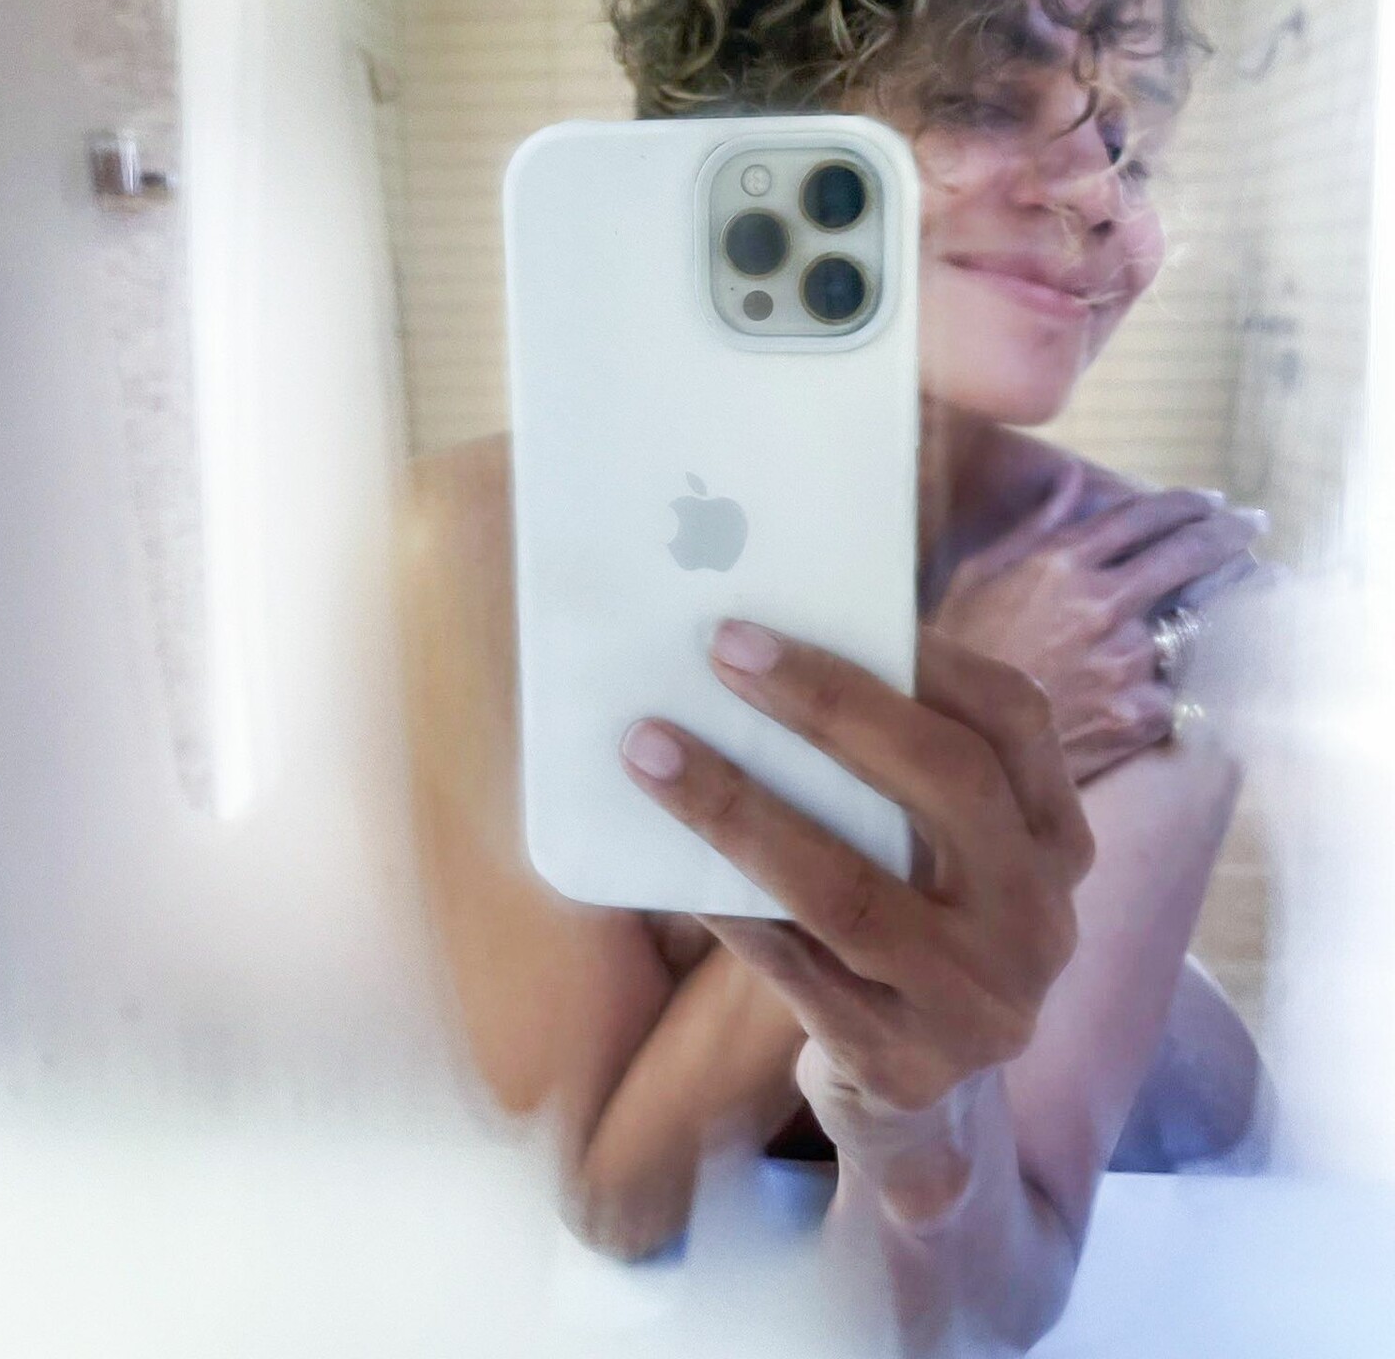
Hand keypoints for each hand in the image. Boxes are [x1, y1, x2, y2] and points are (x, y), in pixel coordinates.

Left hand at [618, 622, 1093, 1171]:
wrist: (924, 1108)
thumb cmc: (908, 923)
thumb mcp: (939, 853)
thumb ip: (893, 771)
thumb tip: (765, 652)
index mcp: (1057, 839)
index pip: (1018, 718)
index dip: (932, 654)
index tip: (833, 599)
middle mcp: (1040, 917)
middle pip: (947, 781)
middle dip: (829, 703)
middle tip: (724, 648)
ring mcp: (979, 1001)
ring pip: (849, 887)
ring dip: (737, 806)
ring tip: (651, 748)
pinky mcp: (904, 1065)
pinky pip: (793, 968)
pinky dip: (725, 901)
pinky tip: (663, 853)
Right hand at [933, 466, 1264, 783]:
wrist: (954, 742)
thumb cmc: (956, 654)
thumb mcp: (978, 576)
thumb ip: (1036, 525)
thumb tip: (1073, 476)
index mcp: (1061, 564)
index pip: (1143, 515)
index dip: (1184, 502)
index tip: (1210, 500)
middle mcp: (1101, 604)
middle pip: (1188, 553)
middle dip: (1229, 532)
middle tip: (1252, 524)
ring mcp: (1125, 660)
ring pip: (1195, 622)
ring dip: (1221, 605)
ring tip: (1254, 589)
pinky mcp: (1139, 713)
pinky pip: (1179, 687)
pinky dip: (1184, 679)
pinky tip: (1198, 671)